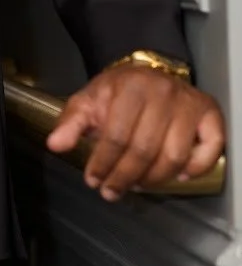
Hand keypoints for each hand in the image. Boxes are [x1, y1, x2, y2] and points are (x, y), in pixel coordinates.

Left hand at [46, 64, 225, 200]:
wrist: (147, 74)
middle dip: (124, 177)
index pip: (116, 136)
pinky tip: (177, 176)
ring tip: (136, 185)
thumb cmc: (117, 92)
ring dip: (154, 179)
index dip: (103, 164)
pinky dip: (196, 167)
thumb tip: (55, 145)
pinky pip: (210, 148)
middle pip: (144, 149)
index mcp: (131, 87)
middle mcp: (164, 93)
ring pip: (174, 155)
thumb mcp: (88, 100)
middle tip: (111, 191)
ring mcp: (189, 104)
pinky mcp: (209, 113)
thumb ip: (70, 122)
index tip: (93, 180)